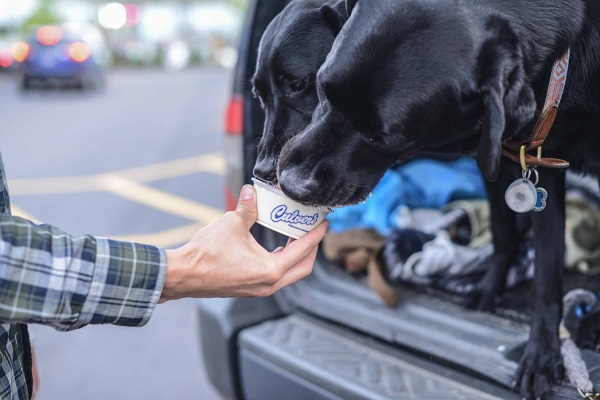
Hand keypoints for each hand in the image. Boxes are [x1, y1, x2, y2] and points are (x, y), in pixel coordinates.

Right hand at [159, 184, 327, 301]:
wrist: (182, 275)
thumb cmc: (205, 254)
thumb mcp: (231, 223)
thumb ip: (248, 207)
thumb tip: (253, 191)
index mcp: (270, 270)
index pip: (303, 250)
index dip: (316, 235)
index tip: (324, 223)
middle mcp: (269, 284)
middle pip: (303, 268)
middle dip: (312, 249)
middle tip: (313, 230)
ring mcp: (259, 290)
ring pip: (290, 275)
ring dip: (297, 256)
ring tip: (297, 236)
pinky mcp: (250, 289)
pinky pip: (276, 277)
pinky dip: (283, 262)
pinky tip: (277, 247)